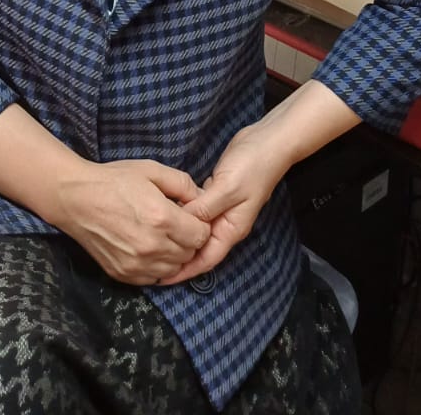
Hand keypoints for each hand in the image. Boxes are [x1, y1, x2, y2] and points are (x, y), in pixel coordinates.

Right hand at [52, 159, 211, 285]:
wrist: (76, 199)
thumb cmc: (114, 180)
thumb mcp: (152, 170)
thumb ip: (182, 183)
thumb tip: (202, 199)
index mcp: (162, 219)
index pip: (201, 235)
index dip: (199, 224)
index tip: (189, 216)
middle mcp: (152, 247)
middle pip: (189, 254)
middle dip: (188, 239)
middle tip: (175, 224)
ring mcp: (137, 265)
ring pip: (174, 270)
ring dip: (174, 255)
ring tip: (161, 236)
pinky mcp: (124, 275)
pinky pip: (154, 279)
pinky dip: (157, 266)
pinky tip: (147, 248)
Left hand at [161, 121, 291, 284]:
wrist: (268, 141)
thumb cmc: (252, 166)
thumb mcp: (227, 188)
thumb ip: (205, 207)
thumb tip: (180, 224)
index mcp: (231, 229)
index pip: (206, 259)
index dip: (185, 271)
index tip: (163, 279)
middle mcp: (225, 223)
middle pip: (199, 248)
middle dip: (179, 257)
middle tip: (152, 261)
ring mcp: (220, 208)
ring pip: (196, 230)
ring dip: (179, 235)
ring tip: (156, 241)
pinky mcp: (215, 194)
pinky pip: (196, 212)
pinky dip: (182, 216)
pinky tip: (167, 214)